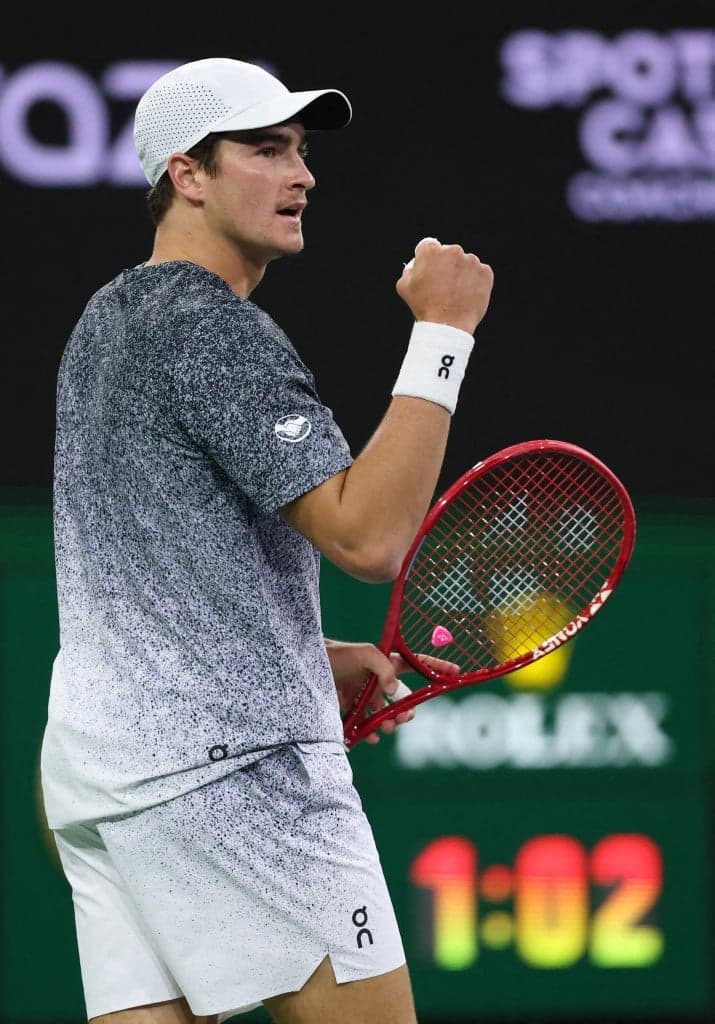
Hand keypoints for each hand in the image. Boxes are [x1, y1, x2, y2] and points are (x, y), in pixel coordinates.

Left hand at [325, 639, 458, 743]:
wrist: (309, 668)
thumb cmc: (337, 654)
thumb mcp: (364, 653)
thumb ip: (383, 669)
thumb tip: (394, 691)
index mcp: (386, 662)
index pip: (416, 664)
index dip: (436, 667)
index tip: (455, 672)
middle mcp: (378, 680)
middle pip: (402, 698)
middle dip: (407, 710)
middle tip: (404, 717)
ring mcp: (364, 695)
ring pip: (385, 714)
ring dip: (389, 724)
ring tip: (385, 728)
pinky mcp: (351, 708)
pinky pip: (365, 725)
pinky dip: (369, 733)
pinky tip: (369, 736)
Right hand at [396, 236, 493, 333]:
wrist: (447, 325)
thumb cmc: (424, 307)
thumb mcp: (404, 286)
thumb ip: (409, 269)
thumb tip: (417, 264)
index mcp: (431, 251)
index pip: (429, 246)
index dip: (428, 260)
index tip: (430, 271)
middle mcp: (453, 251)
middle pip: (449, 254)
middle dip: (446, 266)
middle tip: (443, 287)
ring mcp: (471, 261)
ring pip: (465, 263)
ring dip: (461, 274)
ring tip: (455, 294)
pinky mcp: (485, 272)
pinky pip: (479, 274)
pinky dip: (475, 282)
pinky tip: (466, 295)